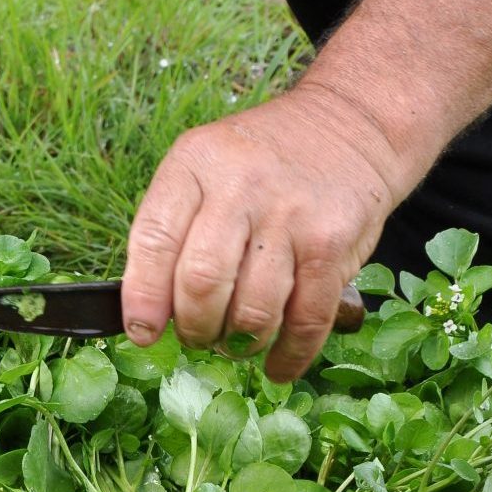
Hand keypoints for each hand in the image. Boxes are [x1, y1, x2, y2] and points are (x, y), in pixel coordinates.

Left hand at [121, 85, 420, 381]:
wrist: (350, 127)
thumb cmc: (260, 162)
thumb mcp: (205, 167)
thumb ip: (175, 227)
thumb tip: (148, 314)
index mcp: (195, 164)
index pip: (154, 239)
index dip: (142, 297)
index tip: (142, 332)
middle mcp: (241, 186)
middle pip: (202, 282)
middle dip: (193, 328)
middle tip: (197, 336)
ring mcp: (291, 216)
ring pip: (252, 310)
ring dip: (238, 343)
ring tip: (235, 341)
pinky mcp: (332, 245)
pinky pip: (306, 320)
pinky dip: (288, 356)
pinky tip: (277, 365)